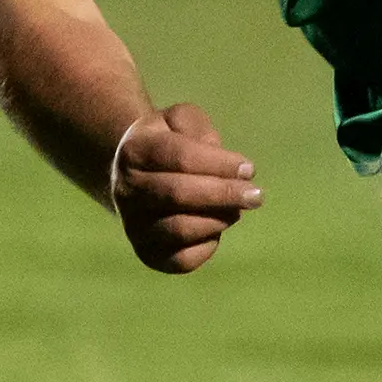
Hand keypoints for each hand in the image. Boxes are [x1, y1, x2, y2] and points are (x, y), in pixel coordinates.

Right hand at [109, 101, 261, 272]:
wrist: (138, 178)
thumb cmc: (170, 143)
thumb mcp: (181, 121)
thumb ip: (199, 130)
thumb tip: (225, 167)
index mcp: (133, 151)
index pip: (180, 157)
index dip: (219, 163)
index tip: (248, 169)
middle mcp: (126, 190)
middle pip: (179, 193)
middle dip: (224, 194)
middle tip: (256, 195)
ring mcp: (133, 226)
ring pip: (180, 228)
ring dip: (218, 219)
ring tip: (236, 209)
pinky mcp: (147, 255)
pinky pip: (183, 260)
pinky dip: (208, 245)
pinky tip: (216, 227)